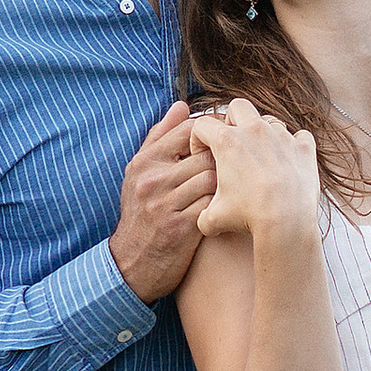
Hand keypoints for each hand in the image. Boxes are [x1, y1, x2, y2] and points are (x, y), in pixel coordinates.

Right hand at [111, 102, 218, 303]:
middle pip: (206, 155)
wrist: (132, 264)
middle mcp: (153, 180)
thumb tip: (182, 105)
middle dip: (226, 160)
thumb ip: (161, 137)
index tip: (225, 144)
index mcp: (145, 162)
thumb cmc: (142, 213)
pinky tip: (230, 208)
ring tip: (235, 187)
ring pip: (213, 178)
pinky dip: (224, 205)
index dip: (213, 134)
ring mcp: (166, 205)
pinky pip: (213, 206)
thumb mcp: (140, 173)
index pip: (187, 131)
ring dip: (228, 183)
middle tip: (239, 167)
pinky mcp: (181, 228)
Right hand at [191, 97, 324, 247]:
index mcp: (227, 141)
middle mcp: (255, 131)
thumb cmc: (248, 217)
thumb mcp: (215, 218)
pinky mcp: (304, 148)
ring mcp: (282, 136)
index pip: (202, 125)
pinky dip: (294, 146)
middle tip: (232, 146)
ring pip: (269, 121)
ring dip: (263, 134)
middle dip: (232, 121)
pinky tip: (288, 162)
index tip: (203, 156)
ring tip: (261, 158)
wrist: (287, 222)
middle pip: (238, 107)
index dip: (198, 140)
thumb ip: (203, 214)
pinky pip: (300, 136)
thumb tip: (203, 220)